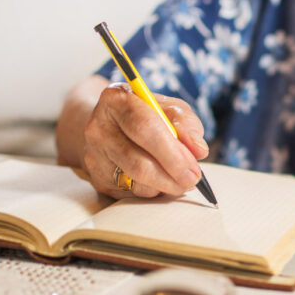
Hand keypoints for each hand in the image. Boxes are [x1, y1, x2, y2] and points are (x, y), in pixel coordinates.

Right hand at [81, 83, 208, 198]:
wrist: (113, 125)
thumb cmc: (148, 114)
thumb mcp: (170, 109)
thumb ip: (187, 125)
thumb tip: (198, 149)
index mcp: (116, 99)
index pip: (144, 127)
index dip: (172, 152)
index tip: (194, 168)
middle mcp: (98, 128)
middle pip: (138, 162)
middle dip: (172, 175)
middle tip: (192, 180)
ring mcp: (95, 156)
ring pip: (137, 182)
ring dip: (166, 186)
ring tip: (180, 178)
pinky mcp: (98, 179)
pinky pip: (133, 194)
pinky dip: (155, 191)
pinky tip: (163, 180)